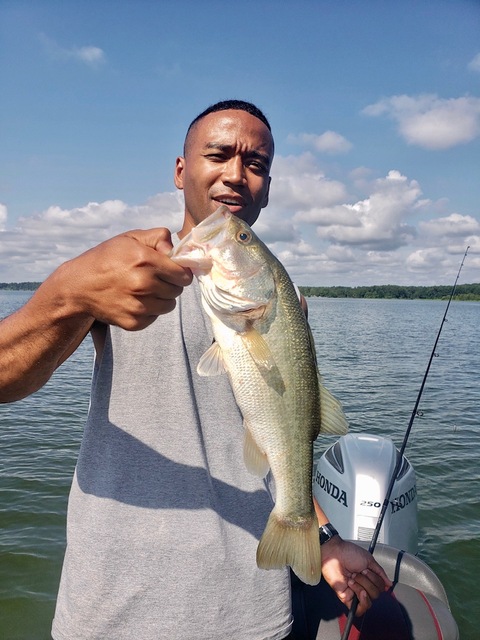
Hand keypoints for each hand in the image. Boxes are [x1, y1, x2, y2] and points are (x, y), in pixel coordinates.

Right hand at [52, 228, 192, 329]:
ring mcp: (139, 306)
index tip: (172, 270)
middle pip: (178, 290)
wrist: (78, 287)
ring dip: (162, 298)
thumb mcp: (130, 237)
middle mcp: (143, 284)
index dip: (180, 271)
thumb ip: (159, 236)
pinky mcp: (134, 323)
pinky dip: (150, 310)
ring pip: (169, 305)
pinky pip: (155, 316)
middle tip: (154, 278)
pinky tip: (135, 300)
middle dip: (170, 283)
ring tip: (145, 289)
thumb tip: (175, 251)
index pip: (183, 274)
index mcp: (145, 260)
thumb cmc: (107, 258)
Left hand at [320, 536, 391, 616]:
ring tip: (353, 579)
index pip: (380, 587)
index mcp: (368, 577)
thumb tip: (389, 584)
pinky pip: (359, 610)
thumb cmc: (348, 553)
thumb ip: (380, 573)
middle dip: (368, 582)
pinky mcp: (347, 598)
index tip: (367, 570)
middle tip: (359, 573)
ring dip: (363, 588)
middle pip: (376, 595)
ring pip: (369, 602)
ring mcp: (355, 593)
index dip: (376, 580)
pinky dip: (362, 601)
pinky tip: (359, 591)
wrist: (334, 554)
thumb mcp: (369, 560)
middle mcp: (362, 586)